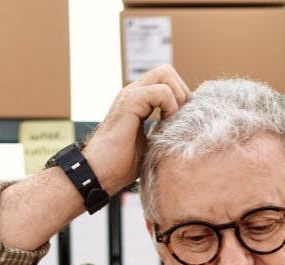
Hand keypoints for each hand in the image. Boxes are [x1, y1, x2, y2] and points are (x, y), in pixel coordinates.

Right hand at [82, 66, 191, 195]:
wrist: (99, 173)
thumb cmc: (121, 165)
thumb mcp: (150, 144)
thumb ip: (163, 129)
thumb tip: (185, 127)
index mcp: (138, 100)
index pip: (166, 80)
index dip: (180, 95)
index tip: (181, 120)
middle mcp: (133, 92)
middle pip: (167, 71)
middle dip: (182, 91)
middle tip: (181, 118)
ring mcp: (130, 94)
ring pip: (166, 74)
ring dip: (178, 97)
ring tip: (173, 122)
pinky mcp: (130, 102)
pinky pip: (161, 91)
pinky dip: (171, 106)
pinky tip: (166, 124)